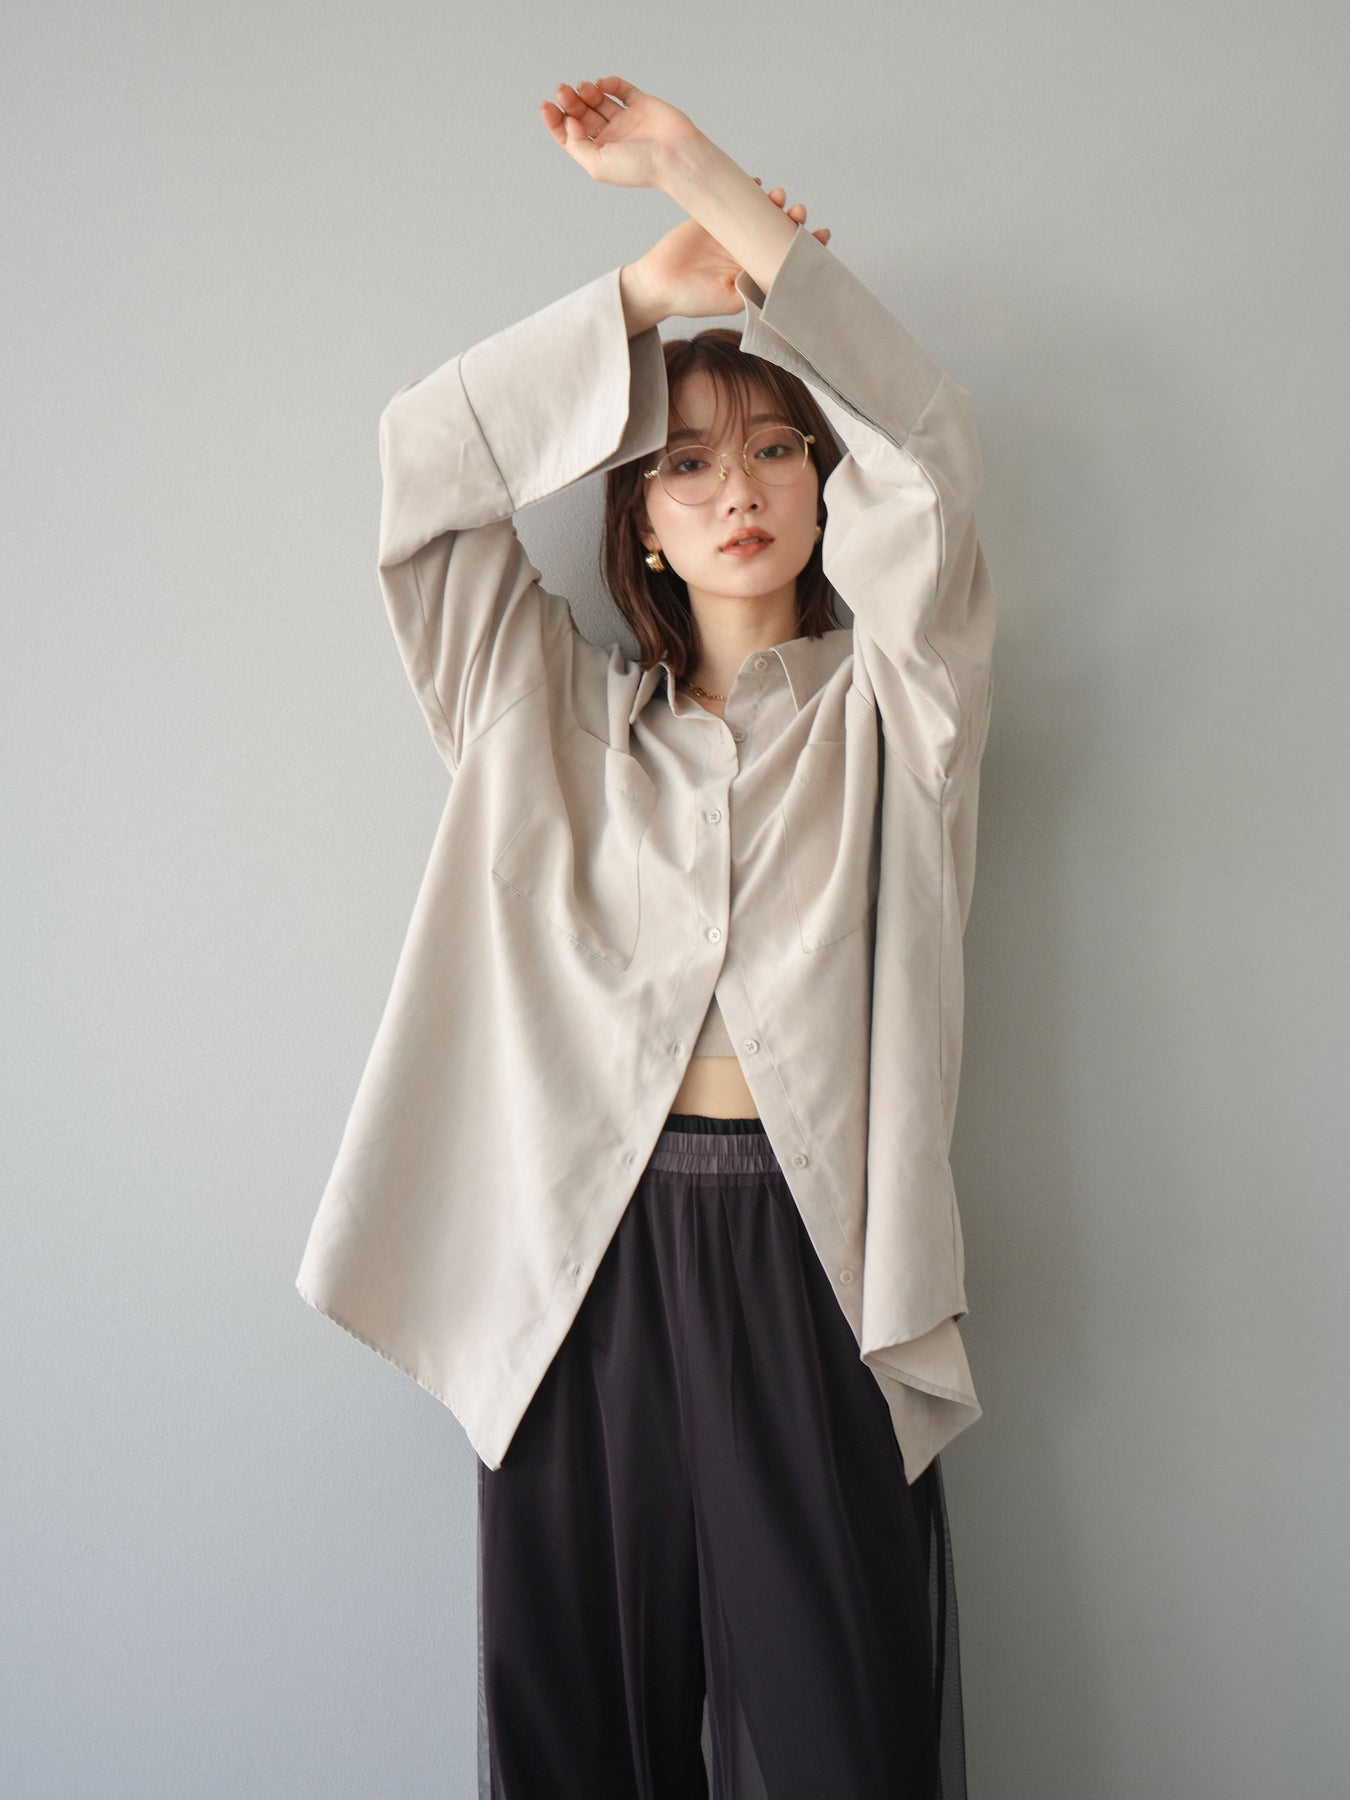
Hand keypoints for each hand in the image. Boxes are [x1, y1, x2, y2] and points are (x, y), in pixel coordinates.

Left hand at [540, 76, 704, 188]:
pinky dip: (610, 82)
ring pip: (599, 100)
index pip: (570, 135)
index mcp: (599, 154)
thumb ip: (576, 144)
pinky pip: (622, 89)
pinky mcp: (642, 104)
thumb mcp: (597, 164)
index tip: (547, 106)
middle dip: (570, 101)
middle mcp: (611, 138)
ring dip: (586, 91)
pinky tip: (602, 84)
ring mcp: (627, 120)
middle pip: (582, 115)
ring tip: (584, 88)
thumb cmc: (640, 167)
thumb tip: (569, 122)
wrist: (676, 157)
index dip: (555, 121)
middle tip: (564, 91)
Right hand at [635, 179, 831, 319]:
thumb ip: (755, 292)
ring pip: (760, 210)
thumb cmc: (692, 299)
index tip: (822, 235)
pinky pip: (733, 195)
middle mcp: (746, 249)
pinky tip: (757, 183)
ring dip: (775, 201)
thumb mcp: (730, 301)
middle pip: (778, 228)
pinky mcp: (711, 215)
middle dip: (794, 219)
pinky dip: (748, 186)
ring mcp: (730, 231)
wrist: (657, 283)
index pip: (788, 254)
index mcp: (755, 270)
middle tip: (798, 214)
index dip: (808, 245)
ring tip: (779, 197)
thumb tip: (785, 281)